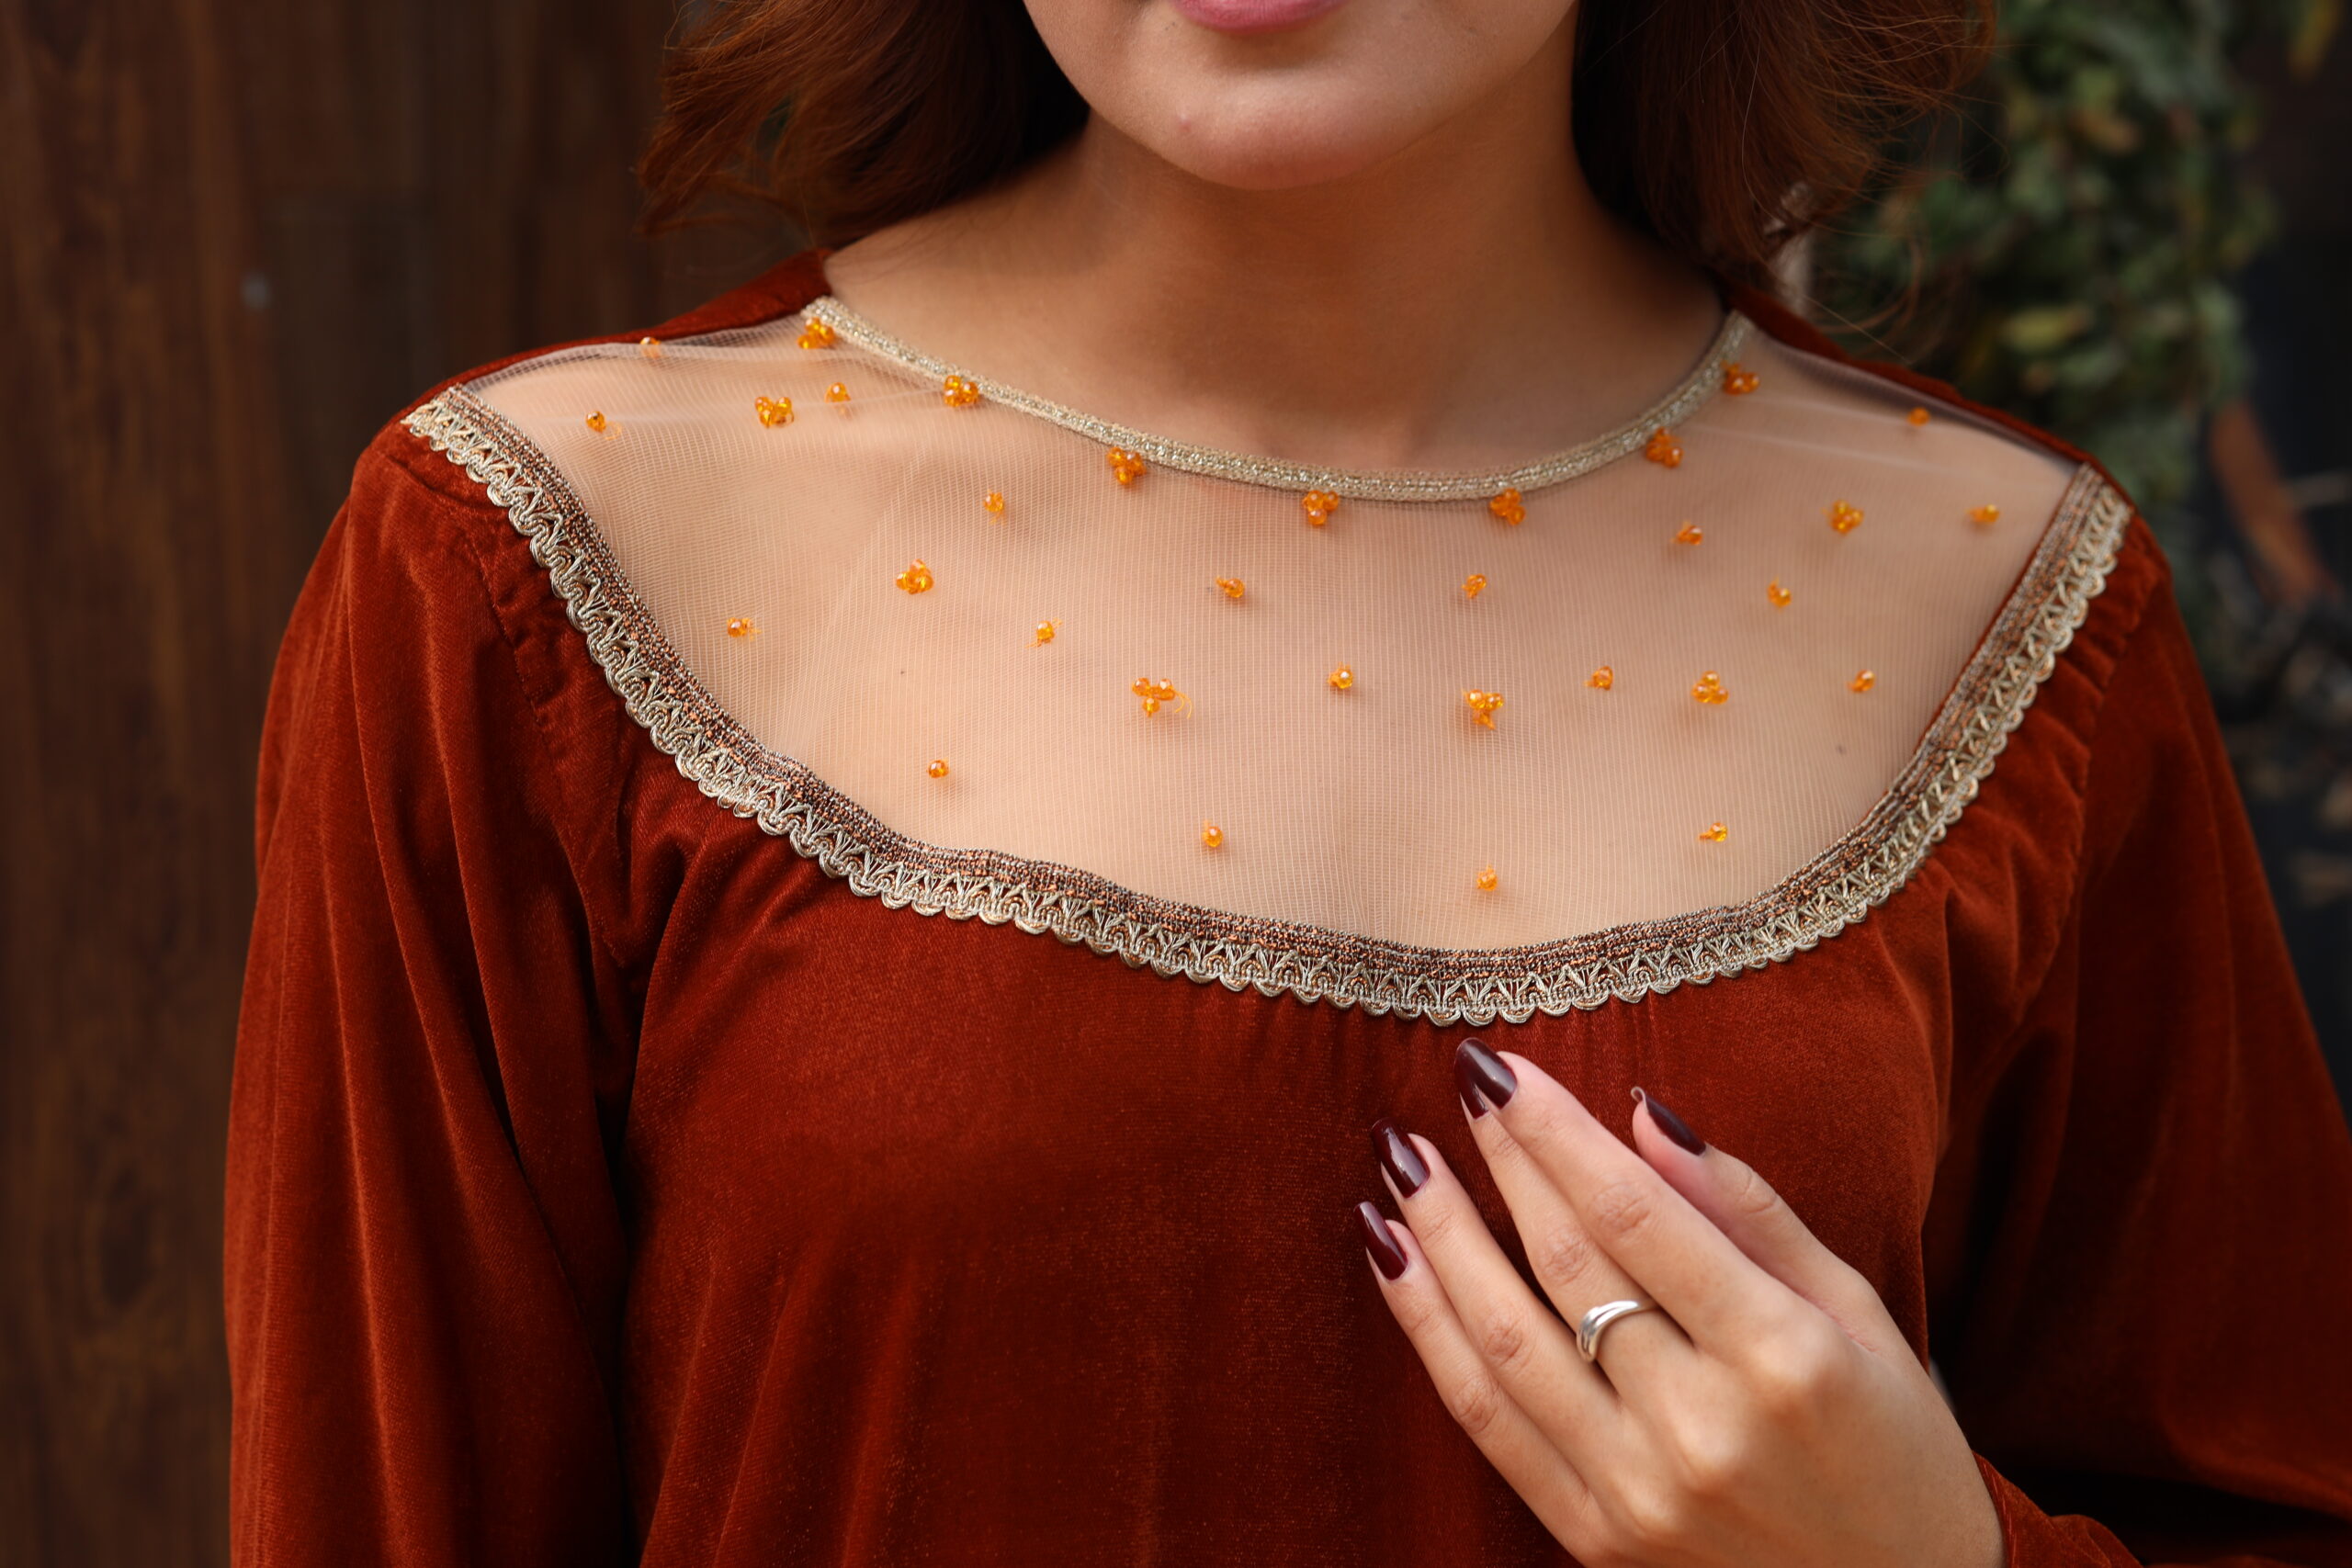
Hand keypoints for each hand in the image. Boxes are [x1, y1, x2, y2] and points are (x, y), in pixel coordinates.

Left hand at [1355, 1040, 2003, 1567]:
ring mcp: (1638, 1490)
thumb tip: (1643, 1113)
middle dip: (1503, 1164)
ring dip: (1440, 1239)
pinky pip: (1485, 1421)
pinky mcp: (1593, 1536)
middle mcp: (1701, 1427)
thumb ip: (1749, 1211)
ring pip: (1506, 1340)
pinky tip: (1395, 1257)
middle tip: (1458, 1083)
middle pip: (1567, 1267)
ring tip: (1399, 1158)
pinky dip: (1429, 1331)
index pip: (1637, 1215)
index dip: (1558, 1134)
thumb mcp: (1857, 1313)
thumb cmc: (1894, 1445)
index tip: (1504, 1066)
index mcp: (1783, 1357)